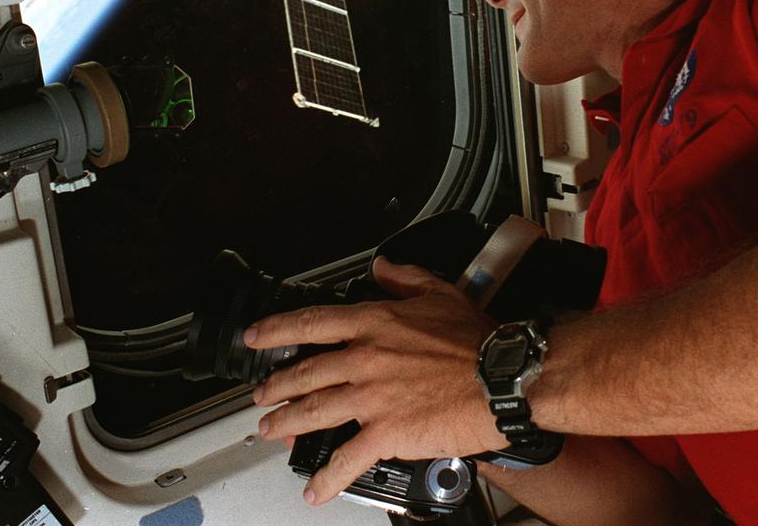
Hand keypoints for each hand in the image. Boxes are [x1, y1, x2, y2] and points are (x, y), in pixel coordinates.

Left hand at [245, 257, 508, 504]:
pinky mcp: (385, 433)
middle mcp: (364, 359)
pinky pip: (345, 459)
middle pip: (305, 373)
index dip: (276, 330)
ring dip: (287, 423)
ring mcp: (371, 398)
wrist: (501, 379)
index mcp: (375, 323)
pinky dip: (325, 477)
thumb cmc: (477, 341)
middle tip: (262, 395)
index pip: (311, 323)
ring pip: (313, 412)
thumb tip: (383, 269)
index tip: (256, 337)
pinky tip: (313, 488)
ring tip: (272, 430)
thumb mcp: (440, 293)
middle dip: (276, 386)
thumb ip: (405, 279)